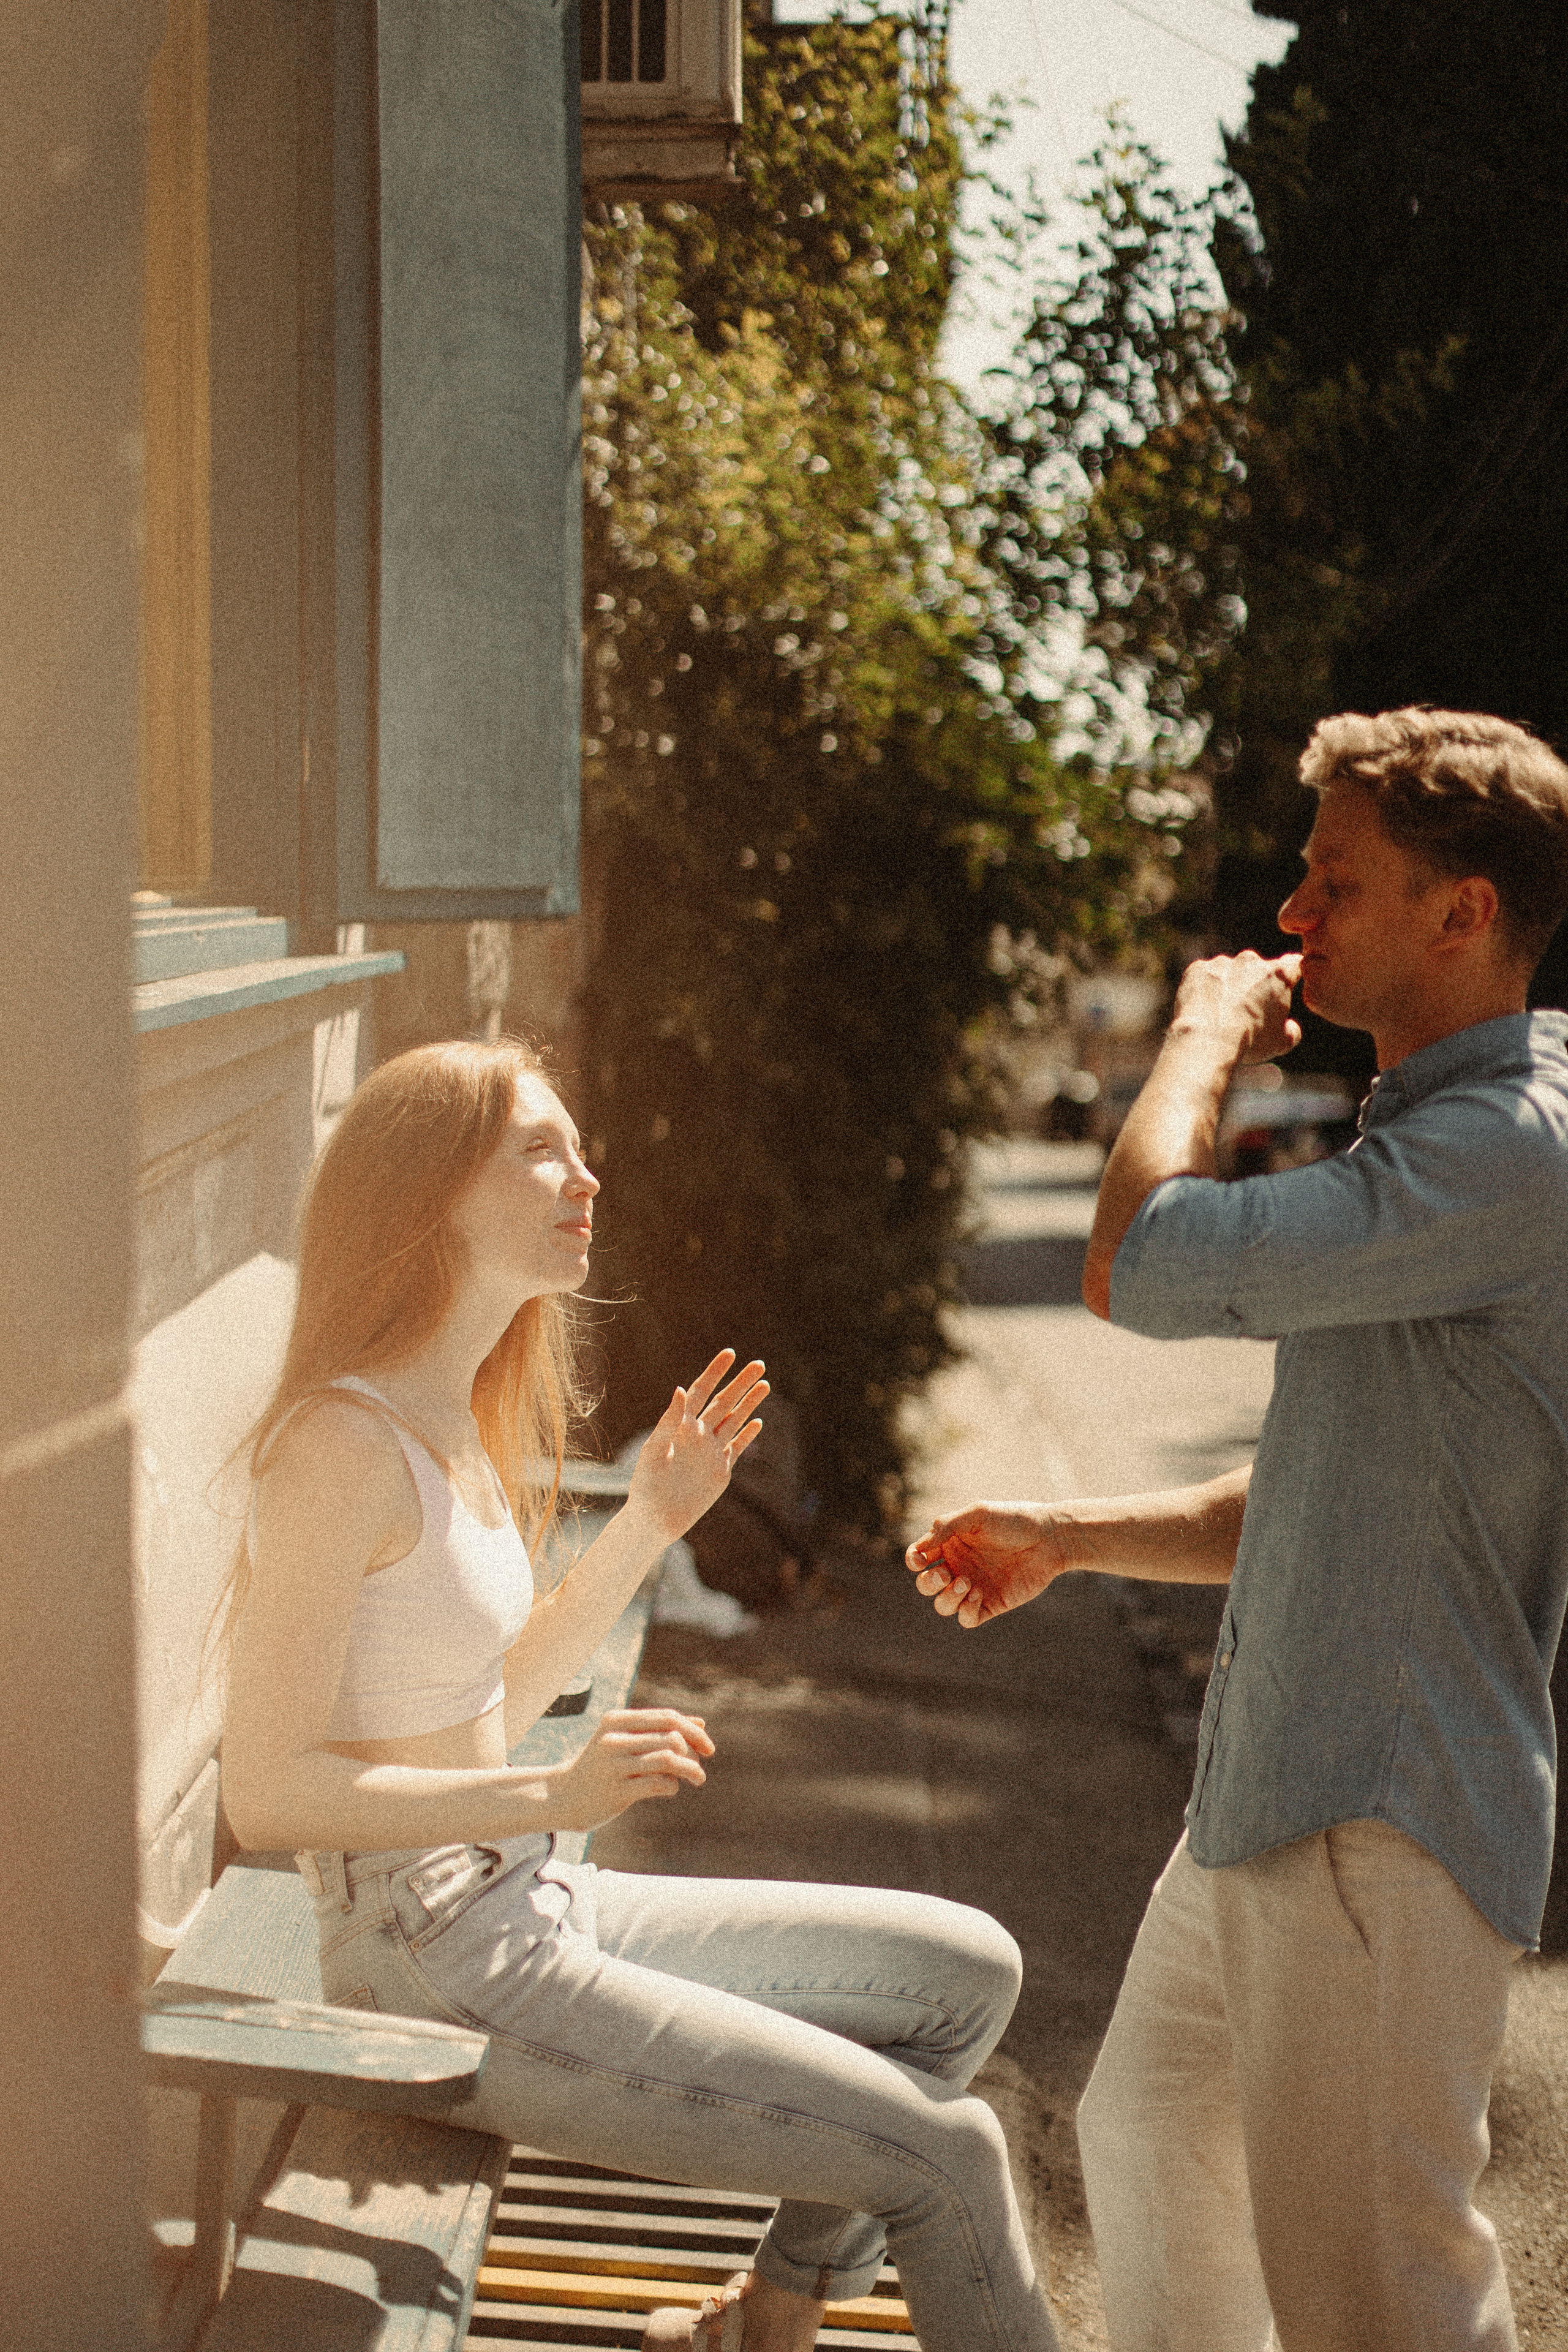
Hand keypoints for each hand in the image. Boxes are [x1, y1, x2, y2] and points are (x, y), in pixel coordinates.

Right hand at [551, 1707, 715, 1829]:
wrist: (565, 1796)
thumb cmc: (603, 1766)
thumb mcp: (626, 1740)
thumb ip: (660, 1730)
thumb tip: (700, 1724)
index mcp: (616, 1720)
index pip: (667, 1717)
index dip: (693, 1731)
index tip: (709, 1748)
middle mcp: (614, 1739)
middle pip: (671, 1738)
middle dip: (694, 1752)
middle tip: (700, 1766)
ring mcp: (614, 1766)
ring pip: (668, 1759)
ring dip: (691, 1770)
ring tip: (698, 1779)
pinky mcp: (617, 1791)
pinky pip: (658, 1784)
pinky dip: (672, 1786)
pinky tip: (670, 1788)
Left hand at [627, 1351, 767, 1540]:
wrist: (655, 1520)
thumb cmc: (647, 1484)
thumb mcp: (655, 1449)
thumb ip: (669, 1420)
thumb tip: (681, 1388)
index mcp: (680, 1426)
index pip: (701, 1392)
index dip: (715, 1372)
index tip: (730, 1353)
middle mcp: (698, 1435)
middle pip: (724, 1402)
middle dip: (741, 1383)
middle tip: (759, 1363)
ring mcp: (711, 1452)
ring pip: (735, 1421)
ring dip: (749, 1403)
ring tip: (765, 1384)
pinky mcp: (720, 1471)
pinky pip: (736, 1448)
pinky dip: (748, 1435)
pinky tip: (758, 1422)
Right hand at [904, 1503, 1078, 1629]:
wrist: (1051, 1538)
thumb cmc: (1015, 1520)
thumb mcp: (978, 1514)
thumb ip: (947, 1525)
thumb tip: (922, 1545)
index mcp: (951, 1543)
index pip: (919, 1557)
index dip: (913, 1560)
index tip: (921, 1559)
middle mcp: (959, 1566)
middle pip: (926, 1585)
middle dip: (928, 1582)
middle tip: (945, 1573)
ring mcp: (974, 1587)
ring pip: (943, 1605)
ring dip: (947, 1597)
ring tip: (967, 1582)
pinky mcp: (991, 1604)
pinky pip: (966, 1619)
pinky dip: (966, 1610)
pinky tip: (979, 1593)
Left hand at [1170, 949, 1302, 1064]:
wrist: (1207, 1039)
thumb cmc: (1248, 1041)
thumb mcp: (1281, 1043)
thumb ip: (1292, 1031)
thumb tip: (1290, 1027)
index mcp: (1278, 975)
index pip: (1293, 964)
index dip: (1291, 974)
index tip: (1286, 984)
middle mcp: (1251, 961)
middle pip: (1257, 968)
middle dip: (1255, 984)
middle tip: (1246, 1010)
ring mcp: (1222, 962)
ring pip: (1229, 971)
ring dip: (1228, 985)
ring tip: (1221, 1013)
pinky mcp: (1198, 968)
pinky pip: (1204, 976)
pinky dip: (1205, 988)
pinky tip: (1203, 1009)